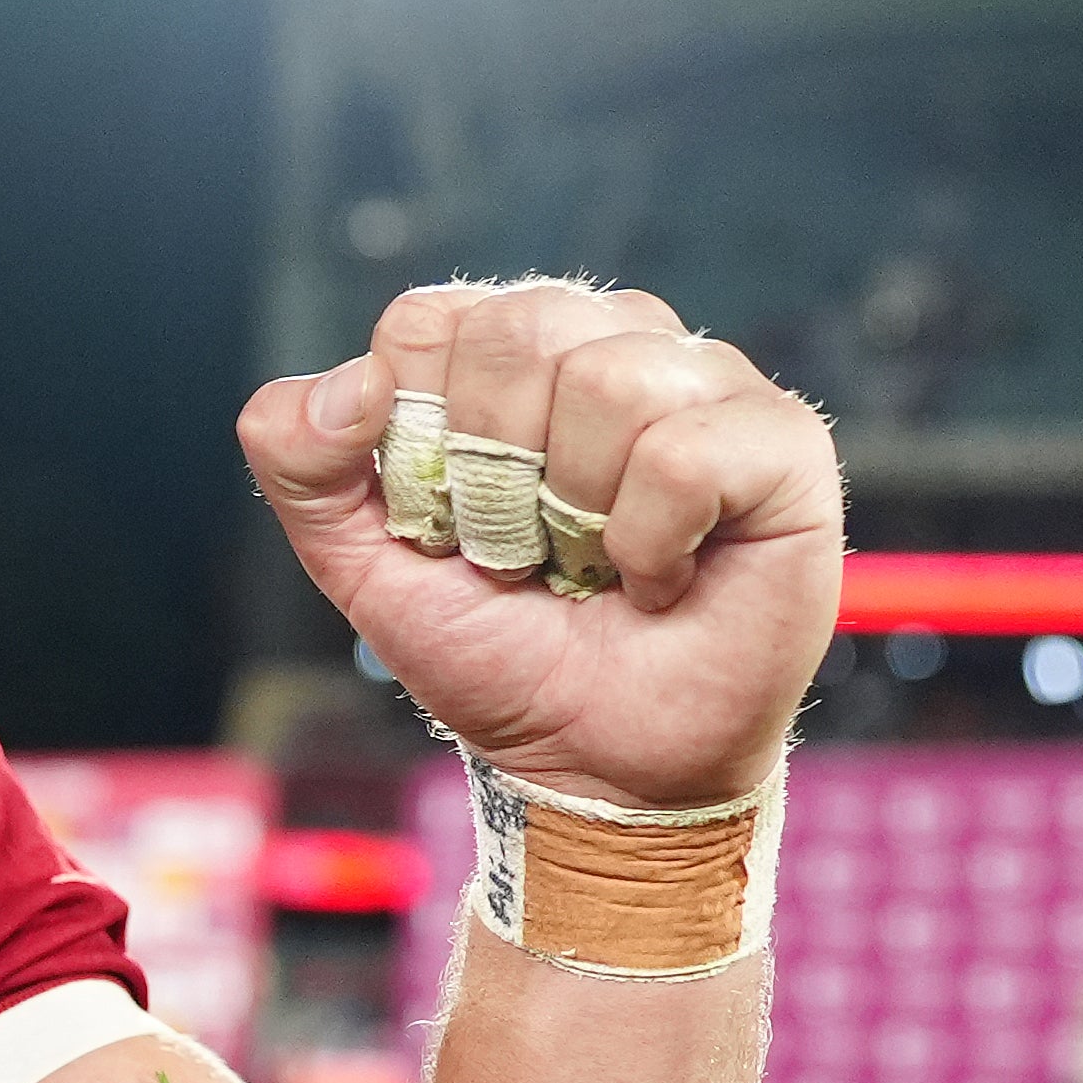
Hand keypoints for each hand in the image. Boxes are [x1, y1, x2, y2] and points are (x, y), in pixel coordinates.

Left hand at [238, 280, 839, 811]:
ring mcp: (706, 383)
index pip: (430, 319)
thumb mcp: (361, 563)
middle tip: (525, 550)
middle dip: (494, 474)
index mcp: (511, 352)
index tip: (447, 518)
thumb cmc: (495, 649)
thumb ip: (301, 463)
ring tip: (595, 564)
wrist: (590, 763)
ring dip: (578, 511)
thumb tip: (350, 383)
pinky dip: (650, 543)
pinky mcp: (781, 444)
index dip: (419, 431)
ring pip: (609, 379)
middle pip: (520, 329)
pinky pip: (686, 453)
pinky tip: (656, 581)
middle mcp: (612, 342)